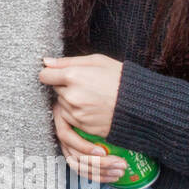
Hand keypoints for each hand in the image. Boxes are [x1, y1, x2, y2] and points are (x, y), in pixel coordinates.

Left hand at [39, 54, 125, 183]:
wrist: (143, 106)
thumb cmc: (122, 79)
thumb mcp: (98, 61)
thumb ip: (68, 61)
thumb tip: (46, 61)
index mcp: (73, 76)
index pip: (45, 75)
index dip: (51, 74)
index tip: (59, 74)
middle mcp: (71, 96)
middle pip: (55, 91)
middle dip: (65, 87)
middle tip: (85, 84)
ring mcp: (76, 113)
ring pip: (61, 106)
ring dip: (71, 102)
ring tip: (92, 96)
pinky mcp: (83, 127)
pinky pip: (71, 120)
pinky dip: (78, 115)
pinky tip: (94, 107)